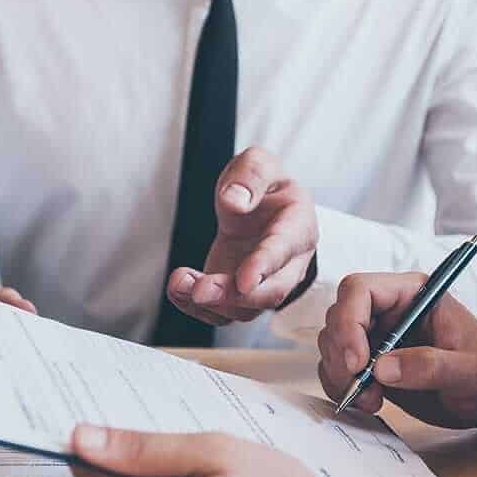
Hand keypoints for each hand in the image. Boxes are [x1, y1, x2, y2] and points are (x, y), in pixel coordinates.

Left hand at [71, 425, 342, 476]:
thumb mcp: (212, 452)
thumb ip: (145, 448)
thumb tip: (85, 438)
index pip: (91, 476)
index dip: (86, 438)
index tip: (87, 408)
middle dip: (116, 454)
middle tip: (141, 417)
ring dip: (137, 472)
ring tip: (176, 445)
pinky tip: (184, 470)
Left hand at [166, 147, 317, 325]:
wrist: (257, 204)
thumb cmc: (263, 185)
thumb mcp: (259, 163)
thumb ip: (251, 175)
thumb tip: (235, 201)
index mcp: (298, 225)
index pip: (284, 249)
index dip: (265, 265)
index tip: (244, 279)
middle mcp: (288, 262)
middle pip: (270, 291)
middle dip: (235, 295)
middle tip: (201, 290)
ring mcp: (264, 283)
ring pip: (246, 309)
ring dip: (212, 303)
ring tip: (180, 282)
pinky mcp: (239, 294)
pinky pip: (222, 312)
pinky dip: (196, 307)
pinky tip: (178, 289)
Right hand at [318, 273, 476, 429]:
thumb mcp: (470, 369)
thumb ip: (431, 366)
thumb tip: (382, 368)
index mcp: (412, 293)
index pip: (361, 290)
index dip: (349, 321)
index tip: (358, 362)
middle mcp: (388, 309)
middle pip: (338, 316)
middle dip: (341, 354)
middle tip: (362, 388)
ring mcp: (376, 335)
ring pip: (332, 343)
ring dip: (340, 375)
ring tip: (371, 400)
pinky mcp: (371, 361)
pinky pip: (337, 368)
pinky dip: (342, 387)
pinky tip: (369, 403)